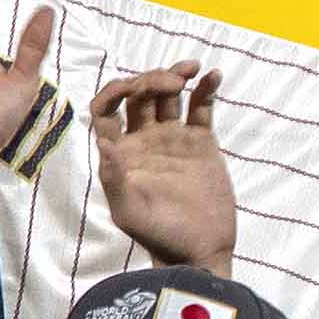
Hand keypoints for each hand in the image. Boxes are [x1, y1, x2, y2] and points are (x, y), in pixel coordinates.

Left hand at [91, 63, 238, 276]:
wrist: (198, 249)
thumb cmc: (158, 235)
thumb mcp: (128, 212)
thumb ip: (114, 178)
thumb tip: (103, 143)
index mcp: (120, 151)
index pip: (106, 109)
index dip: (113, 91)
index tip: (131, 86)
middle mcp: (143, 139)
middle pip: (139, 94)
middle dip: (151, 79)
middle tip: (173, 83)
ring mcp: (173, 138)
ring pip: (169, 95)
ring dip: (176, 75)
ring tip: (192, 69)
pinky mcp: (201, 141)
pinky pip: (202, 107)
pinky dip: (207, 89)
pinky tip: (214, 76)